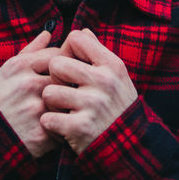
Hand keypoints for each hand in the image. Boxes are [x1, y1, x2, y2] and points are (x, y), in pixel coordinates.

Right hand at [0, 30, 61, 157]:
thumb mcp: (6, 71)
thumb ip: (30, 51)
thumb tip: (49, 33)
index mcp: (19, 66)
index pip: (57, 54)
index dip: (63, 63)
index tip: (60, 72)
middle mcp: (28, 85)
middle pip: (66, 76)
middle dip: (68, 83)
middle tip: (67, 89)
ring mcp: (35, 109)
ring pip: (67, 100)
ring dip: (68, 103)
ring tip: (63, 107)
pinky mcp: (41, 133)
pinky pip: (64, 124)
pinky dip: (64, 124)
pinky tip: (58, 125)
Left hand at [40, 28, 137, 154]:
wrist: (130, 147)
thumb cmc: (117, 107)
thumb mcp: (116, 77)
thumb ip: (98, 53)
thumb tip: (82, 32)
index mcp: (112, 65)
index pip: (76, 38)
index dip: (66, 50)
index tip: (70, 67)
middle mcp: (104, 82)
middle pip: (56, 64)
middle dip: (55, 79)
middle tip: (65, 92)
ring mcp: (93, 105)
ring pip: (49, 92)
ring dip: (51, 104)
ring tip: (64, 111)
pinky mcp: (81, 128)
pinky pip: (48, 118)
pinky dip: (51, 125)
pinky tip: (63, 127)